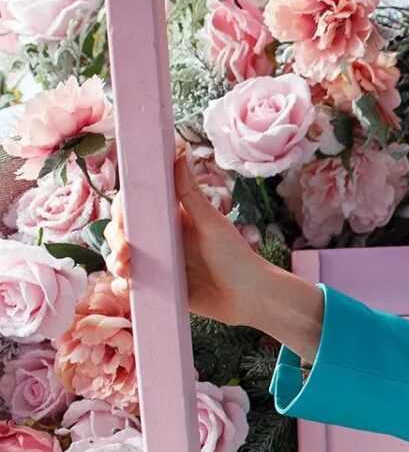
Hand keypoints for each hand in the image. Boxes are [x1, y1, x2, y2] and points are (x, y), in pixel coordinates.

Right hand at [106, 138, 267, 327]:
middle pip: (123, 233)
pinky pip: (132, 285)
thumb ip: (190, 194)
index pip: (136, 208)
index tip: (123, 220)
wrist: (250, 298)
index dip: (123, 212)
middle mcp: (161, 240)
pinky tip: (126, 288)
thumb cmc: (236, 256)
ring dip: (115, 263)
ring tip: (125, 270)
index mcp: (172, 220)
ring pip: (122, 259)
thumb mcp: (211, 224)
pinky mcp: (159, 288)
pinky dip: (122, 285)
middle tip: (125, 251)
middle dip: (115, 240)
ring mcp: (158, 265)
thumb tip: (179, 153)